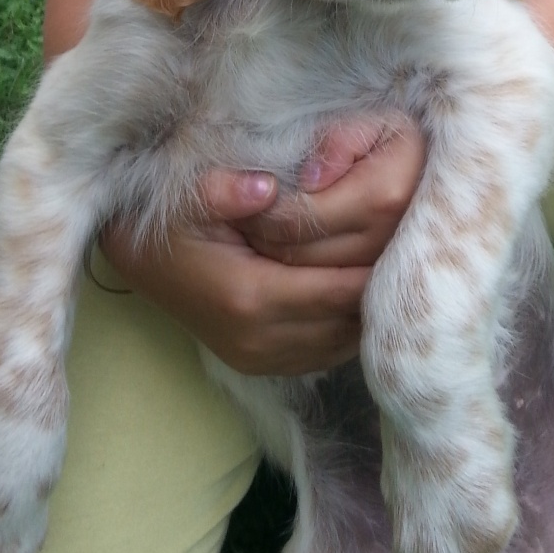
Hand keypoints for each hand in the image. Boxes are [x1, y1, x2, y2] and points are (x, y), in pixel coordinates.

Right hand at [100, 119, 424, 374]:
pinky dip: (349, 326)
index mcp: (250, 297)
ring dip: (368, 310)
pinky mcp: (262, 365)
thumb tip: (266, 187)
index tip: (409, 238)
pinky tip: (359, 293)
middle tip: (414, 253)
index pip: (341, 289)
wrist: (139, 263)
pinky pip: (326, 352)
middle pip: (349, 320)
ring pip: (344, 342)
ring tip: (394, 271)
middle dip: (382, 288)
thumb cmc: (171, 226)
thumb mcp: (190, 198)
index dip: (379, 266)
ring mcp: (261, 358)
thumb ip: (226, 191)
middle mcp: (261, 340)